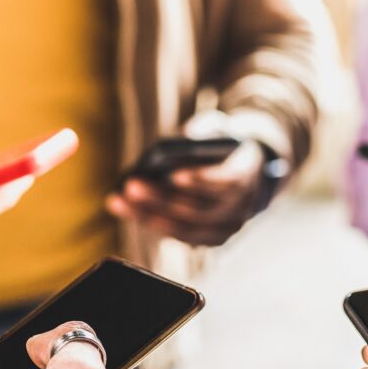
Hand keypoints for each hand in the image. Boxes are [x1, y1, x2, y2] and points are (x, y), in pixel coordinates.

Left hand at [106, 140, 264, 245]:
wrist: (248, 174)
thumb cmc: (224, 148)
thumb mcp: (220, 129)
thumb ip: (206, 129)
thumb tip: (185, 137)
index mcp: (247, 175)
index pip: (227, 182)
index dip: (201, 180)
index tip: (173, 175)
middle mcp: (242, 208)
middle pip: (199, 209)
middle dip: (162, 199)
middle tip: (131, 185)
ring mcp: (228, 228)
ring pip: (187, 228)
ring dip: (150, 216)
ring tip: (120, 201)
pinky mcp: (213, 239)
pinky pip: (182, 237)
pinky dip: (155, 225)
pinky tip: (130, 211)